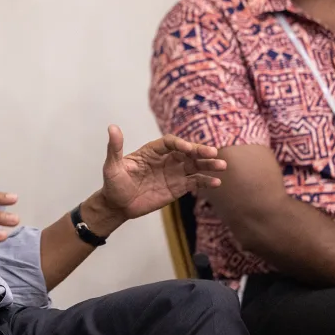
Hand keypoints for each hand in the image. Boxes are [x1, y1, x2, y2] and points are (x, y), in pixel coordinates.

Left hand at [89, 125, 224, 231]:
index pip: (169, 143)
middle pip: (187, 152)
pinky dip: (206, 181)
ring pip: (195, 165)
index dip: (179, 144)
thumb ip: (115, 148)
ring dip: (208, 164)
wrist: (118, 206)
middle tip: (213, 153)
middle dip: (200, 151)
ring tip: (222, 166)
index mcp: (151, 151)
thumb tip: (112, 127)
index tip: (187, 149)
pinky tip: (216, 182)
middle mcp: (166, 159)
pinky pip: (195, 182)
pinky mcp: (178, 187)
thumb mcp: (112, 166)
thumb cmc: (113, 184)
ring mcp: (173, 173)